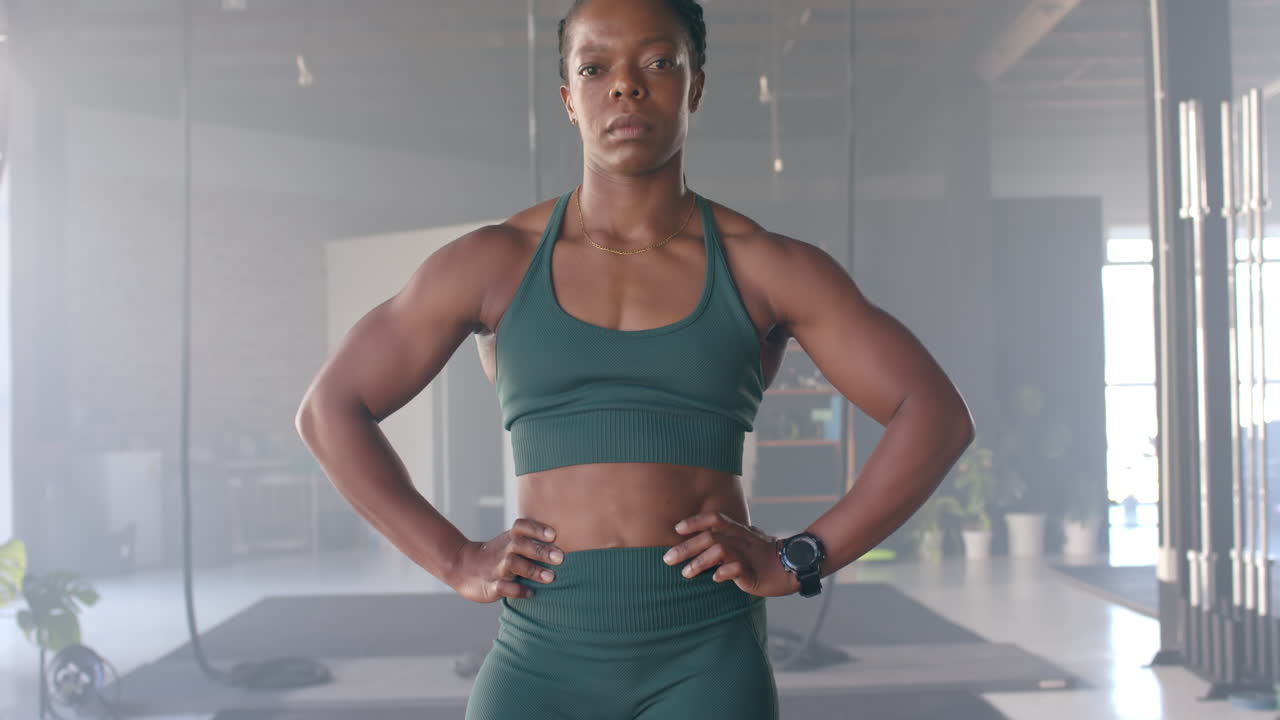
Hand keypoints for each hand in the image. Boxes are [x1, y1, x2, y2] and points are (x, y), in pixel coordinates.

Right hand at [449, 518, 563, 603]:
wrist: (464, 567)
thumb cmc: (499, 554)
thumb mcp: (512, 542)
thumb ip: (534, 540)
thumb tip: (570, 541)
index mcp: (510, 538)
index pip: (522, 527)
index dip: (537, 529)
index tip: (553, 534)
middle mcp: (504, 550)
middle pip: (521, 545)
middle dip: (540, 550)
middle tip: (560, 557)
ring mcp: (497, 568)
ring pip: (513, 565)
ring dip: (532, 570)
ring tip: (551, 577)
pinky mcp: (491, 586)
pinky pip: (504, 587)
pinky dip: (518, 590)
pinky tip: (531, 593)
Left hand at [664, 512, 801, 597]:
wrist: (791, 566)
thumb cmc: (764, 555)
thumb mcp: (746, 541)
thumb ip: (728, 539)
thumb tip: (704, 541)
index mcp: (738, 531)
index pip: (714, 519)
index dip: (695, 522)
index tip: (677, 529)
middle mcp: (740, 539)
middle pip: (709, 537)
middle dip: (685, 548)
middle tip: (667, 559)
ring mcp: (746, 555)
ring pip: (719, 551)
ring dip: (699, 562)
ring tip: (686, 574)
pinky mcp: (752, 572)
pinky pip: (736, 569)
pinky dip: (723, 573)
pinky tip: (715, 578)